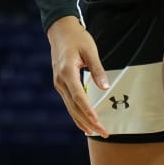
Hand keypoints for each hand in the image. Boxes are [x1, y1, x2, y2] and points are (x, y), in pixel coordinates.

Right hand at [48, 17, 109, 137]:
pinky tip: (85, 123)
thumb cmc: (77, 38)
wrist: (60, 31)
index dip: (89, 111)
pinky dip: (77, 115)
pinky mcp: (61, 85)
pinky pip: (69, 103)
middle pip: (75, 107)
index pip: (79, 97)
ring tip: (97, 133)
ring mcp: (59, 84)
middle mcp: (60, 81)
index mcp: (67, 72)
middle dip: (89, 122)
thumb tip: (105, 88)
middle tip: (104, 133)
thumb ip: (98, 70)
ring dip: (83, 122)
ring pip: (71, 108)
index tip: (98, 122)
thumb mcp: (90, 50)